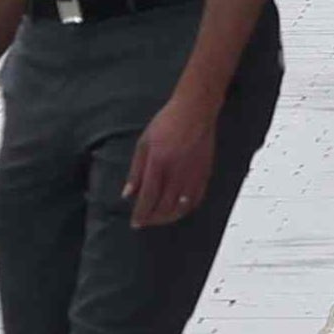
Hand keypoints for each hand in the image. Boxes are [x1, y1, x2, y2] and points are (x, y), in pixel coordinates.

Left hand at [124, 80, 226, 228]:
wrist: (195, 111)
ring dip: (169, 217)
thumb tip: (128, 194)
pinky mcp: (205, 173)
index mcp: (158, 164)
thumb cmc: (168, 122)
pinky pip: (196, 199)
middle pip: (164, 207)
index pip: (148, 198)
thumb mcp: (143, 143)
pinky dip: (187, 209)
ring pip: (181, 207)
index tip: (135, 222)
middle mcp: (176, 173)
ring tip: (160, 219)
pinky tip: (179, 209)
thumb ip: (135, 171)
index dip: (141, 214)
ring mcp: (193, 174)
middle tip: (146, 221)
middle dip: (153, 219)